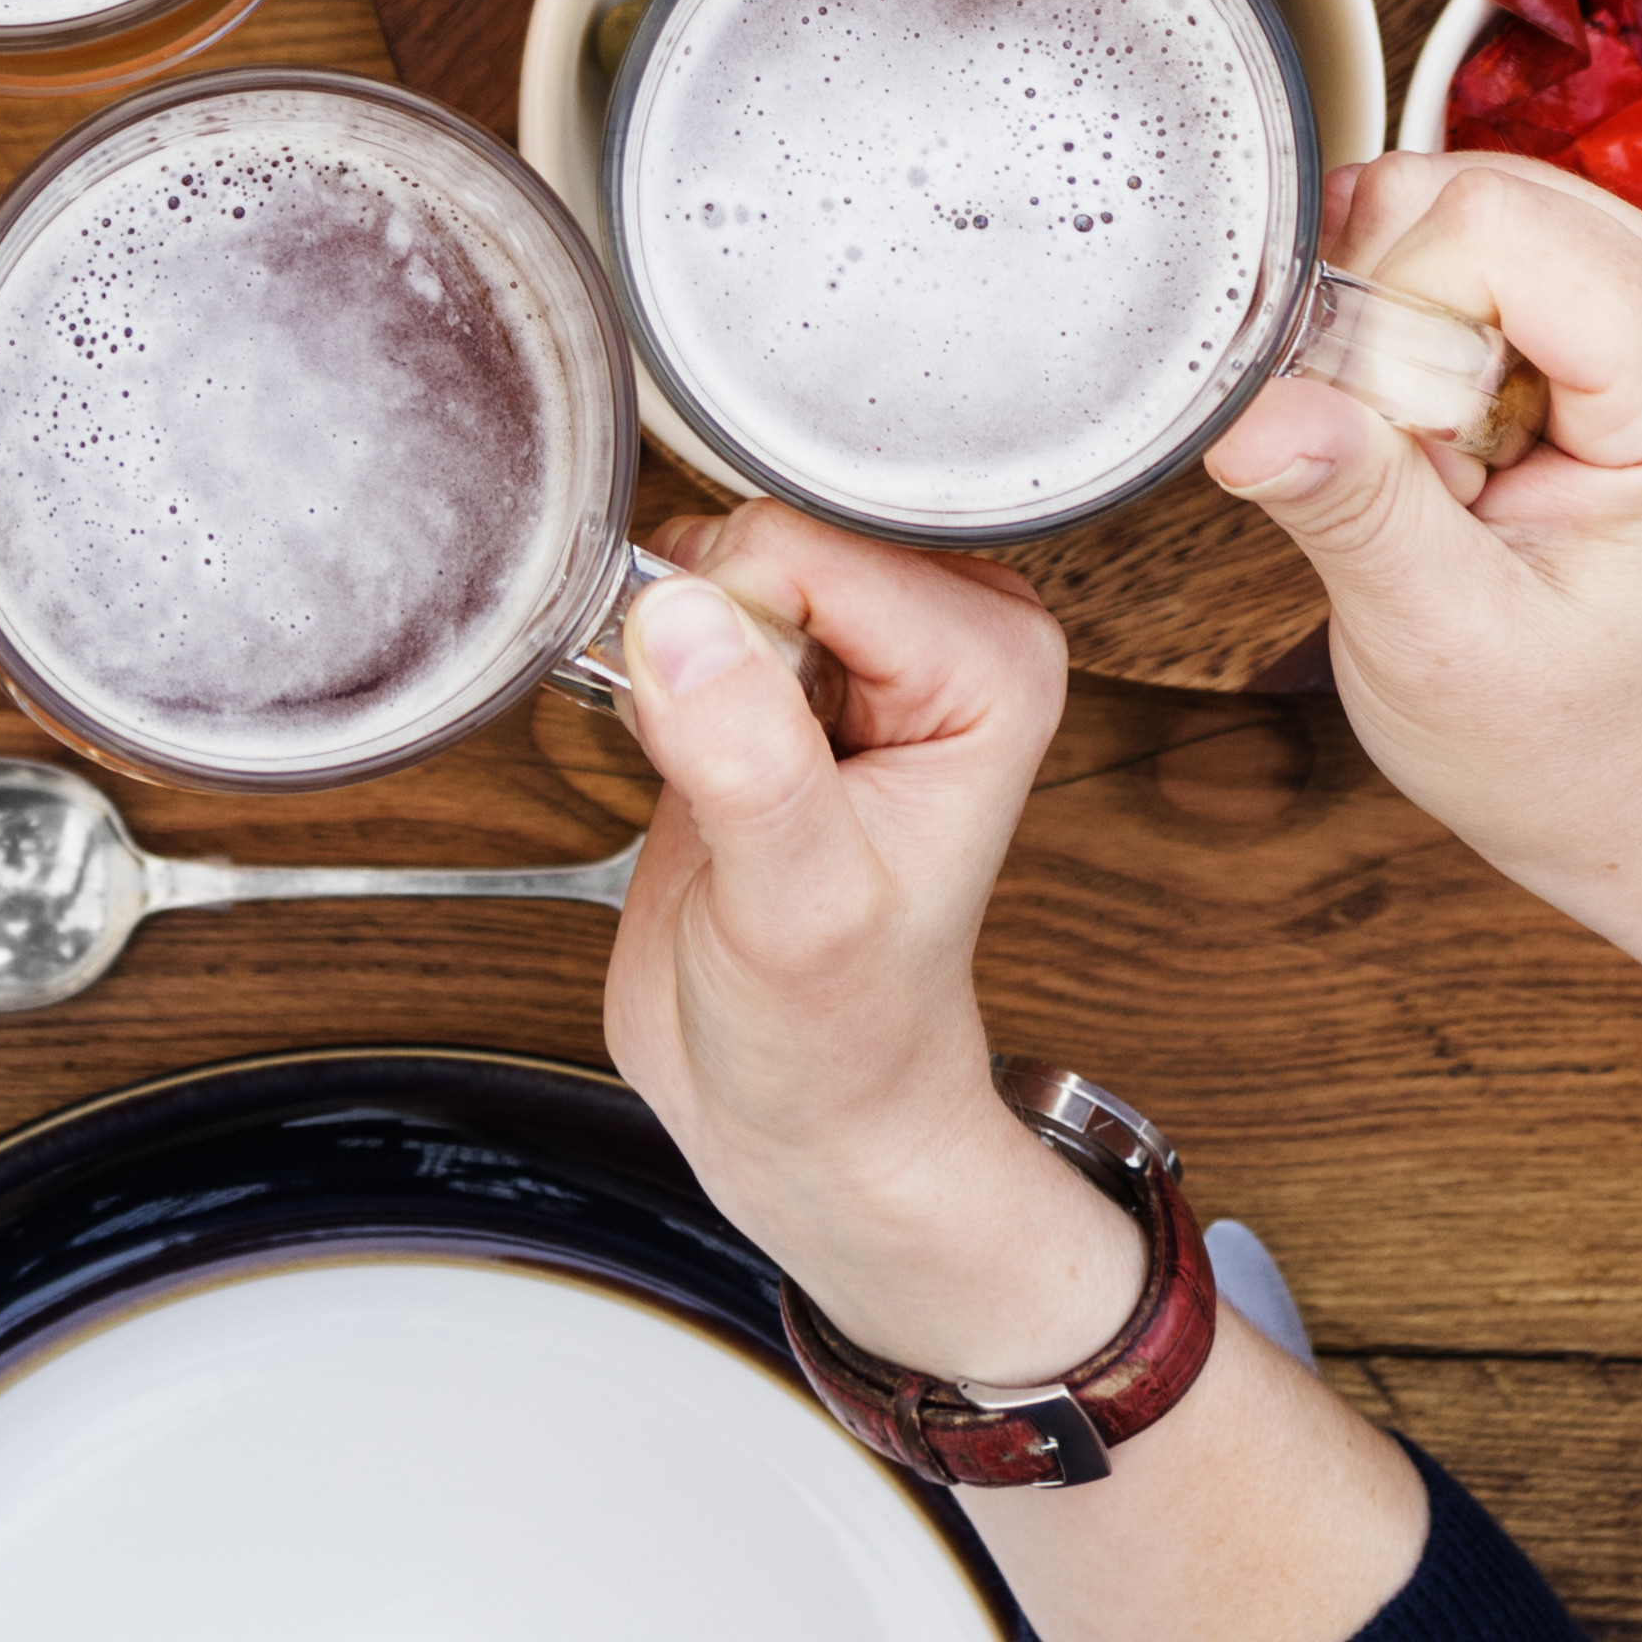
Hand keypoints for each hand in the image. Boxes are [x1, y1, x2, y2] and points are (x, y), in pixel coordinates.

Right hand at [600, 510, 1139, 1389]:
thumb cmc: (841, 1037)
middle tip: (729, 776)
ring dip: (669, 654)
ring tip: (711, 772)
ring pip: (707, 556)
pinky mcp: (781, 661)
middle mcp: (942, 629)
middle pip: (757, 533)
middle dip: (704, 643)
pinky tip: (687, 753)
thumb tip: (678, 617)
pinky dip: (649, 664)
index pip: (806, 544)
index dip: (736, 646)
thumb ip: (749, 758)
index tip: (749, 764)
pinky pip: (679, 592)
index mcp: (992, 659)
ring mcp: (861, 640)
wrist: (805, 1109)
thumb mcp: (800, 912)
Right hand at [1203, 158, 1641, 946]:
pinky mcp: (1607, 282)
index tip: (1394, 452)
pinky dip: (1409, 315)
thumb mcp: (1441, 644)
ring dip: (1393, 322)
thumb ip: (1354, 509)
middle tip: (1410, 470)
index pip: (1490, 226)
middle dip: (1385, 323)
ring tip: (1433, 460)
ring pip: (1448, 197)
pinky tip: (1439, 423)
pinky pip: (1459, 228)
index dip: (1390, 318)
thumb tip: (1253, 411)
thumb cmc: (1572, 731)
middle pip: (1462, 195)